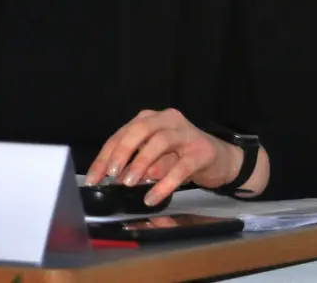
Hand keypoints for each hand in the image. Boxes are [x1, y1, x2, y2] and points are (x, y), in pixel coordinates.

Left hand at [85, 108, 251, 205]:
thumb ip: (136, 162)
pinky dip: (164, 184)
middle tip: (111, 174)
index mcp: (150, 119)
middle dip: (121, 152)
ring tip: (129, 183)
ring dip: (141, 163)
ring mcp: (186, 133)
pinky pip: (180, 168)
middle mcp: (167, 120)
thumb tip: (115, 177)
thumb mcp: (155, 157)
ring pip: (159, 142)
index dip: (105, 156)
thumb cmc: (182, 155)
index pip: (122, 134)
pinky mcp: (201, 151)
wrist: (222, 160)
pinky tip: (152, 197)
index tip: (93, 177)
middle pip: (139, 130)